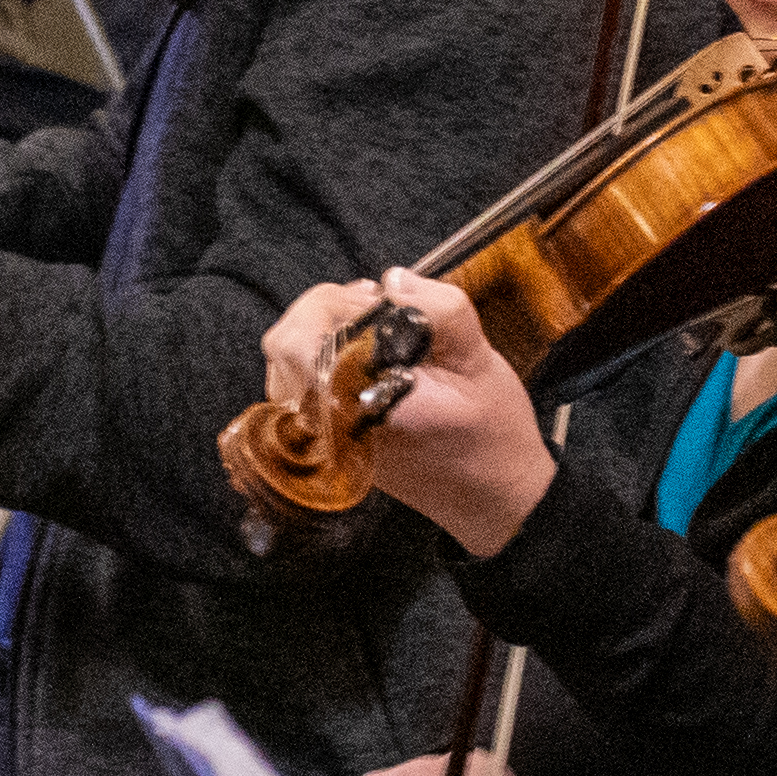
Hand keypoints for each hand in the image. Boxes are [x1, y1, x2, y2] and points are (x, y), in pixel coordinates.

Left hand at [255, 269, 553, 557]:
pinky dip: (320, 354)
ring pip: (285, 363)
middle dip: (324, 310)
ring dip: (320, 330)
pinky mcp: (327, 437)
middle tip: (375, 303)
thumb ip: (440, 312)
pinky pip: (298, 383)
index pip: (302, 346)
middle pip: (283, 348)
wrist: (493, 496)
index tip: (376, 299)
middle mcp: (334, 425)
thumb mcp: (481, 359)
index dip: (332, 306)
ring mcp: (325, 436)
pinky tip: (362, 346)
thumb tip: (394, 279)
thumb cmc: (492, 431)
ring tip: (370, 322)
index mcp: (367, 406)